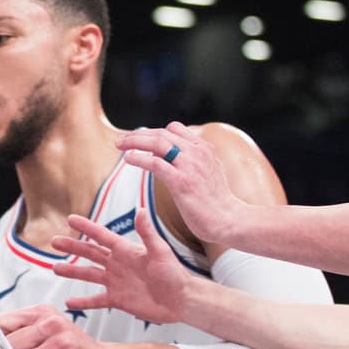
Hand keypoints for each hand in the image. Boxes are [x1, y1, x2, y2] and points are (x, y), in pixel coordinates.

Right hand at [51, 211, 188, 325]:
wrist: (182, 300)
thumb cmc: (175, 274)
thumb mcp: (160, 251)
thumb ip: (147, 233)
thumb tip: (140, 211)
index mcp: (126, 251)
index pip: (101, 236)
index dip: (86, 228)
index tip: (70, 219)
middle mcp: (118, 265)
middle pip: (90, 254)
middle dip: (72, 247)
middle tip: (54, 242)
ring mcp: (116, 282)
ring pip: (89, 275)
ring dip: (72, 272)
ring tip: (55, 268)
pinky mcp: (118, 299)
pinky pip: (96, 300)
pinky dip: (83, 302)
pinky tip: (69, 303)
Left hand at [116, 122, 245, 245]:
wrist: (228, 220)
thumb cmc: (216, 201)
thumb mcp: (208, 172)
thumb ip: (194, 160)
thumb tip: (174, 155)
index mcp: (204, 149)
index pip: (175, 129)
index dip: (153, 131)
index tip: (138, 137)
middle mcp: (198, 153)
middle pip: (163, 133)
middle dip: (138, 134)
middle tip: (121, 140)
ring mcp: (190, 166)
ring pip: (158, 143)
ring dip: (134, 142)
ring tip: (119, 145)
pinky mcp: (182, 181)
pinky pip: (156, 163)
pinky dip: (139, 158)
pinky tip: (128, 159)